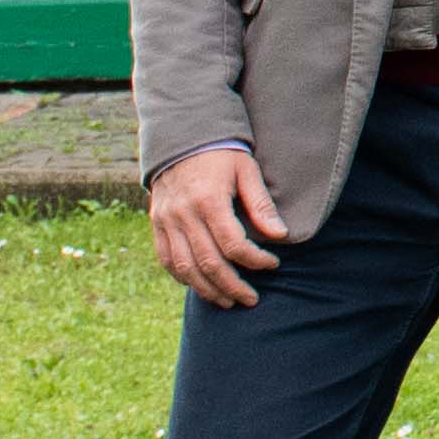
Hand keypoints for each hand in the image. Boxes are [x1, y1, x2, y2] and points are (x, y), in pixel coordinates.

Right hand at [146, 141, 289, 309]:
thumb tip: (281, 235)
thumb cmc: (221, 152)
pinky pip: (166, 259)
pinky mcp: (157, 224)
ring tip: (229, 301)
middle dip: (232, 286)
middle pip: (208, 262)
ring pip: (185, 267)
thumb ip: (261, 204)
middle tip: (252, 299)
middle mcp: (184, 214)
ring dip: (208, 289)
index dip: (255, 260)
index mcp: (209, 199)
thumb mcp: (246, 170)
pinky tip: (201, 285)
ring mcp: (166, 220)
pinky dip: (183, 277)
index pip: (233, 244)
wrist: (181, 136)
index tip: (273, 264)